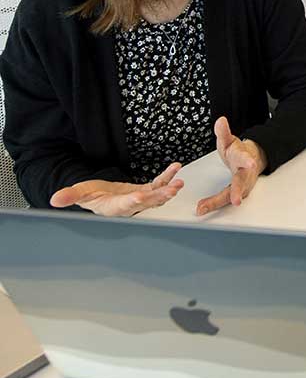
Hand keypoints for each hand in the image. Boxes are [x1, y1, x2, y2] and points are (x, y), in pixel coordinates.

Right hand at [50, 162, 183, 216]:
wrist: (101, 196)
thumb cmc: (91, 196)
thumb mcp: (80, 193)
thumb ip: (70, 196)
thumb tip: (55, 199)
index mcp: (113, 208)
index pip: (123, 206)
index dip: (132, 201)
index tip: (140, 195)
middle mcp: (129, 206)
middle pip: (146, 203)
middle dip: (159, 197)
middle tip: (171, 190)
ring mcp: (139, 199)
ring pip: (156, 196)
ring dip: (168, 189)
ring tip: (178, 182)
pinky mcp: (146, 191)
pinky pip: (158, 184)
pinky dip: (167, 177)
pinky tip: (175, 169)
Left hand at [196, 116, 266, 215]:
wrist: (249, 161)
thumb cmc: (238, 152)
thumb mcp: (230, 141)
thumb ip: (224, 132)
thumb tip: (220, 120)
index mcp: (243, 159)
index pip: (246, 159)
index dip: (248, 161)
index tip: (250, 163)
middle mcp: (245, 174)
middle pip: (242, 183)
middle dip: (238, 191)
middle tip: (237, 200)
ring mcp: (242, 186)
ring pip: (232, 196)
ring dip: (219, 202)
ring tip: (204, 208)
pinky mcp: (236, 194)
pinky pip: (225, 200)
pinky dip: (214, 205)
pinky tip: (202, 209)